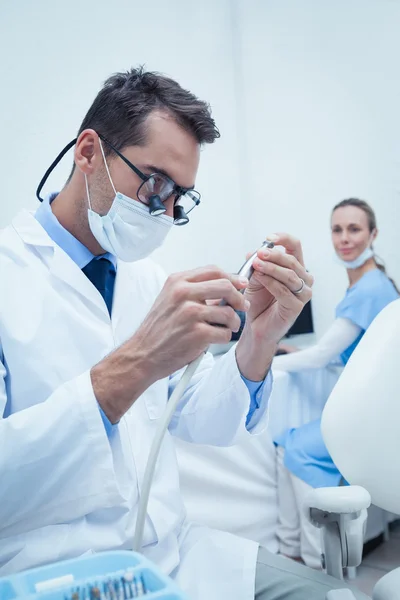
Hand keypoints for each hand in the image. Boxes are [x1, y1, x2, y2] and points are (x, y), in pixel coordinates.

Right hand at [131, 266, 250, 379]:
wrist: (143, 354)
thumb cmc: (158, 329)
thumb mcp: (170, 299)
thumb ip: (195, 290)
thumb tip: (226, 285)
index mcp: (177, 282)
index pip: (213, 270)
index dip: (232, 277)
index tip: (241, 284)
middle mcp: (182, 294)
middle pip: (225, 286)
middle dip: (239, 298)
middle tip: (242, 306)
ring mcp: (190, 313)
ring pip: (228, 312)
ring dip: (233, 322)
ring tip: (227, 327)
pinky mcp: (197, 333)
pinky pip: (224, 333)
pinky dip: (223, 338)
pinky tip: (213, 340)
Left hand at [236, 234, 312, 379]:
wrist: (256, 325)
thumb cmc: (258, 300)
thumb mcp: (255, 277)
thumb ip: (255, 265)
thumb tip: (251, 252)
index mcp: (295, 267)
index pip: (295, 246)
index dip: (284, 239)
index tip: (269, 238)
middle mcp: (303, 279)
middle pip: (292, 260)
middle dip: (274, 255)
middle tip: (258, 254)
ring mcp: (303, 293)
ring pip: (289, 275)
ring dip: (271, 268)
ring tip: (256, 264)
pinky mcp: (297, 307)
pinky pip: (284, 291)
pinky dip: (270, 282)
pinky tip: (259, 277)